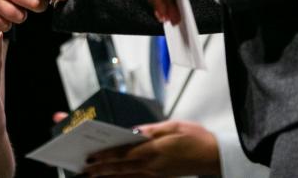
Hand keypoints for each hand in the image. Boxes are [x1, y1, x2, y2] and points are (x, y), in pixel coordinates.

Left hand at [83, 120, 219, 176]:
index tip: (92, 157)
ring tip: (92, 176)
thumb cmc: (196, 138)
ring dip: (108, 176)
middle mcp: (152, 165)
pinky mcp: (159, 177)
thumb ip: (152, 129)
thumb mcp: (174, 125)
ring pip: (126, 177)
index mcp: (154, 149)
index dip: (106, 156)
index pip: (124, 153)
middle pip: (121, 167)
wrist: (213, 156)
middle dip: (101, 168)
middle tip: (84, 169)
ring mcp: (155, 173)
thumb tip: (133, 130)